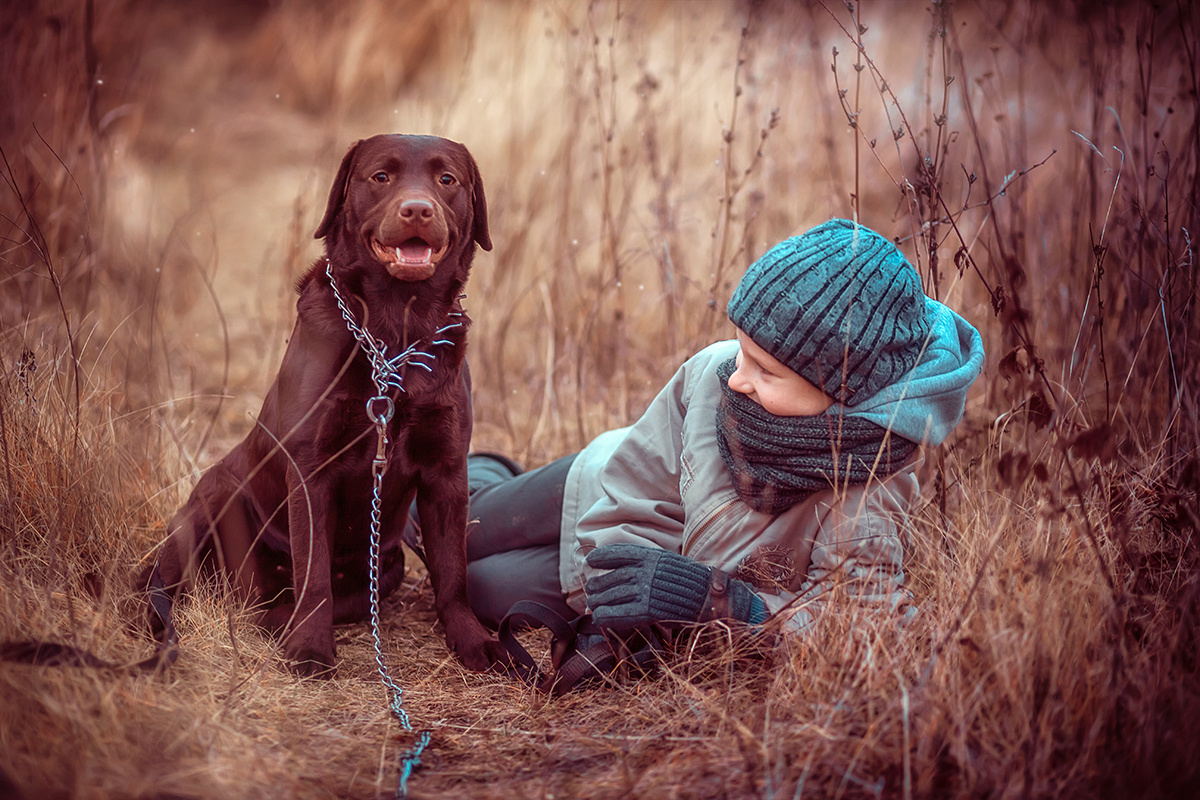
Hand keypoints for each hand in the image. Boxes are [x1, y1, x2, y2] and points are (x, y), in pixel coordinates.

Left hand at [584, 544, 766, 631]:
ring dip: (598, 602)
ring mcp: (647, 591)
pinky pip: (619, 614)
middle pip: (611, 578)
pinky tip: (599, 618)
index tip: (590, 560)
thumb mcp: (668, 562)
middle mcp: (646, 572)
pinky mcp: (649, 611)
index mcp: (651, 556)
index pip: (619, 553)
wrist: (711, 597)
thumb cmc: (691, 581)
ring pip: (611, 596)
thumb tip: (624, 570)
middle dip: (597, 586)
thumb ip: (647, 564)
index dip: (602, 557)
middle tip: (590, 591)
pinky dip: (606, 616)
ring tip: (592, 606)